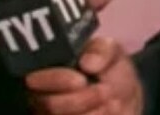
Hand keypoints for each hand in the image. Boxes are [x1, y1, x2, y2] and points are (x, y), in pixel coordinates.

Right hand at [26, 37, 142, 114]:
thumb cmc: (109, 73)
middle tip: (106, 91)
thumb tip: (87, 63)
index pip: (35, 78)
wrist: (124, 101)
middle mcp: (42, 96)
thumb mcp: (110, 52)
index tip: (82, 80)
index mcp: (46, 70)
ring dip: (92, 112)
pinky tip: (111, 110)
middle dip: (80, 100)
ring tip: (113, 101)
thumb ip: (100, 50)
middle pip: (49, 105)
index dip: (57, 79)